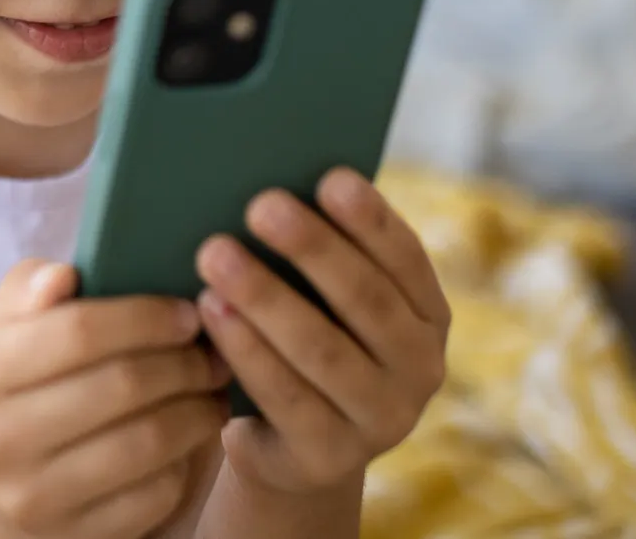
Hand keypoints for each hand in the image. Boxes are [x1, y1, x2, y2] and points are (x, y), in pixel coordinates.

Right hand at [0, 259, 230, 538]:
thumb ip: (32, 286)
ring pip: (147, 443)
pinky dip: (186, 459)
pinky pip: (156, 494)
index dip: (144, 317)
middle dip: (183, 362)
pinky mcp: (75, 536)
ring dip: (197, 409)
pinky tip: (192, 433)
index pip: (76, 331)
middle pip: (121, 386)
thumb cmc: (17, 375)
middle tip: (213, 350)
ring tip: (213, 386)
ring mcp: (34, 496)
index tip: (186, 310)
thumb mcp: (6, 323)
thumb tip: (64, 278)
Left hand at [195, 167, 449, 498]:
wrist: (291, 446)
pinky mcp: (330, 457)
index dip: (371, 219)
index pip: (406, 258)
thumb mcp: (324, 299)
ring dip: (265, 298)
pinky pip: (285, 397)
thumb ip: (318, 251)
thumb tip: (269, 177)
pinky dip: (245, 350)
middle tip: (259, 204)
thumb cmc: (305, 338)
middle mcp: (419, 368)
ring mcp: (381, 420)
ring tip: (214, 254)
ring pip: (322, 350)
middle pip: (365, 300)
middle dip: (312, 248)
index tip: (331, 177)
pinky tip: (209, 313)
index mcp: (426, 314)